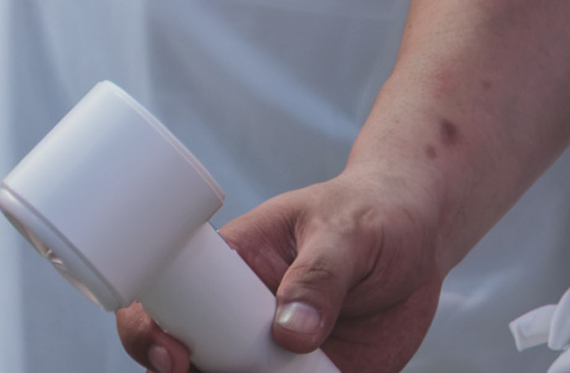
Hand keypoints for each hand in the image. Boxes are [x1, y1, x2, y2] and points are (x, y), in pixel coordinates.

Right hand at [117, 173, 443, 372]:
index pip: (166, 302)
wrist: (420, 236)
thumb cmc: (373, 212)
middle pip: (189, 364)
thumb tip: (290, 332)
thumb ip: (320, 274)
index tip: (171, 353)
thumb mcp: (347, 230)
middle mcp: (239, 320)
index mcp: (228, 269)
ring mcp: (271, 357)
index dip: (149, 334)